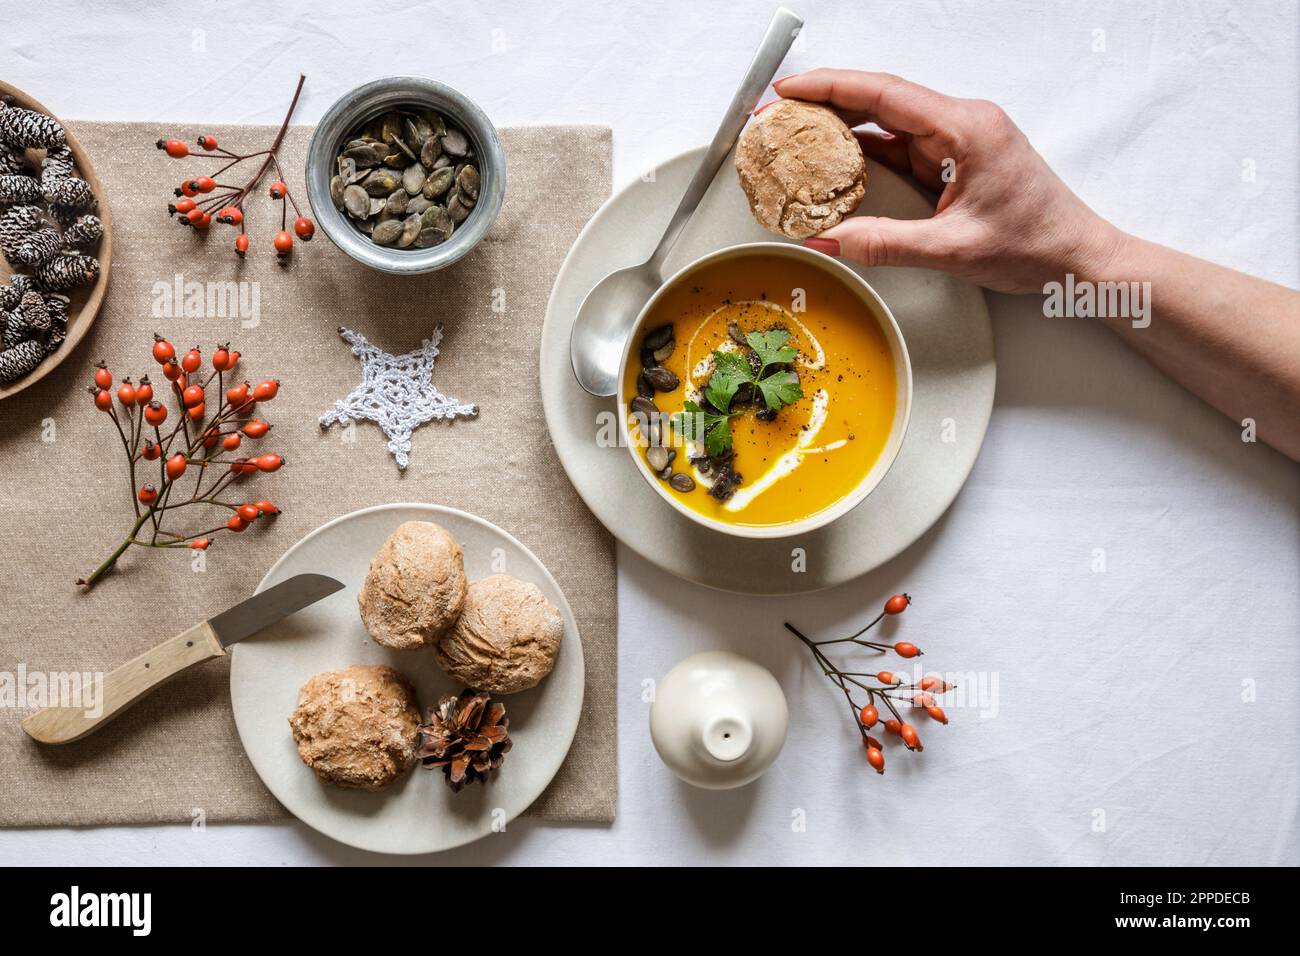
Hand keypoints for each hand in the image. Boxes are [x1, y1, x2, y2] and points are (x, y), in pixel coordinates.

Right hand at [775, 69, 1124, 293]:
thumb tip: (831, 241)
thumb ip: (884, 244)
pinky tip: (834, 165)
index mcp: (967, 128)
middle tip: (779, 113)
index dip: (831, 86)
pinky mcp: (955, 161)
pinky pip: (900, 148)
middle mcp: (962, 124)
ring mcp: (958, 142)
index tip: (791, 88)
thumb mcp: (952, 250)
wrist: (1078, 258)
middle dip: (825, 103)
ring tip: (796, 138)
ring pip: (887, 124)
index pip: (885, 93)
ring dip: (841, 130)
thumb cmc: (1038, 244)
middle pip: (880, 100)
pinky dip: (864, 154)